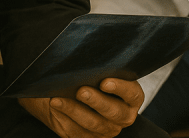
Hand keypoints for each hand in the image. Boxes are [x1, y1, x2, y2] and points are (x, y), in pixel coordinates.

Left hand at [20, 77, 143, 136]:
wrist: (78, 96)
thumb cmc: (94, 79)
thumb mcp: (103, 72)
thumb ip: (102, 69)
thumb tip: (89, 59)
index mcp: (132, 99)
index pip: (132, 94)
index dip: (120, 89)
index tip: (105, 82)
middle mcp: (123, 117)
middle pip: (113, 112)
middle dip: (96, 101)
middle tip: (81, 91)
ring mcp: (106, 130)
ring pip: (92, 123)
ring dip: (74, 110)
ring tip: (59, 99)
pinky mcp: (88, 137)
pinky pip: (76, 131)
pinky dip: (64, 117)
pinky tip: (56, 105)